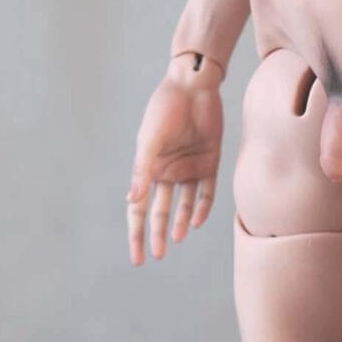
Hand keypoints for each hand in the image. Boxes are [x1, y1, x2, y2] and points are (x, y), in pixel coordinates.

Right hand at [127, 58, 224, 263]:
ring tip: (177, 239)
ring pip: (184, 204)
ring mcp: (189, 168)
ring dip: (180, 222)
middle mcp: (168, 171)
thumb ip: (142, 170)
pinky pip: (206, 191)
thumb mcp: (150, 140)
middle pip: (161, 211)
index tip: (136, 256)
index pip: (139, 207)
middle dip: (157, 234)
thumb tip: (132, 200)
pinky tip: (196, 221)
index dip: (136, 232)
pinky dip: (201, 207)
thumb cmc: (164, 108)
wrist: (193, 85)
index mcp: (148, 167)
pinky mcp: (210, 161)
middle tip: (157, 256)